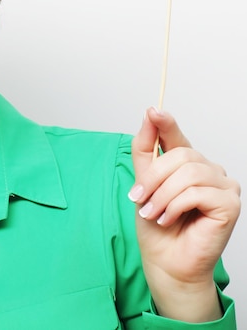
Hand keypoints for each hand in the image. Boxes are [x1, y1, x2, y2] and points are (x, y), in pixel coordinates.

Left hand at [130, 108, 240, 321]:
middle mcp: (209, 169)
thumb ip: (146, 149)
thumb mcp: (143, 182)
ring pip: (188, 173)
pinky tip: (169, 219)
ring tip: (152, 213)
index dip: (165, 122)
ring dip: (162, 195)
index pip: (176, 135)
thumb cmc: (156, 224)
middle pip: (179, 155)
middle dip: (153, 178)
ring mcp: (224, 185)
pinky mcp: (231, 204)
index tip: (153, 110)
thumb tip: (151, 113)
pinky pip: (198, 192)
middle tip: (139, 199)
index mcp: (187, 162)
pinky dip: (176, 206)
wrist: (166, 260)